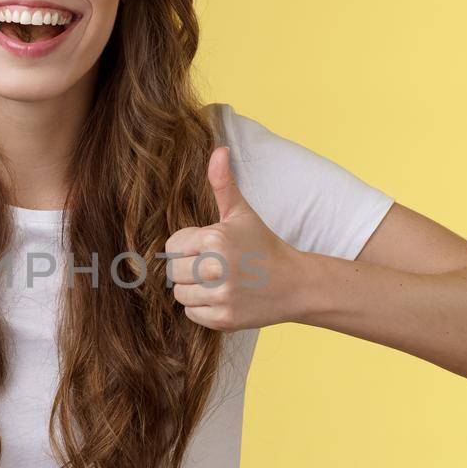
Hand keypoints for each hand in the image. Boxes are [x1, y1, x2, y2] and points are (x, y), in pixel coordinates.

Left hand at [164, 146, 307, 330]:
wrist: (294, 283)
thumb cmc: (262, 245)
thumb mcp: (242, 213)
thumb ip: (223, 184)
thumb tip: (218, 149)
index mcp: (215, 238)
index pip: (172, 246)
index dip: (187, 247)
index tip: (208, 249)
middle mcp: (216, 267)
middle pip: (173, 272)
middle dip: (188, 269)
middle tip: (213, 267)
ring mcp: (220, 295)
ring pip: (180, 294)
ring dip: (193, 290)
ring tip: (217, 282)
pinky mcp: (223, 318)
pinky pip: (191, 314)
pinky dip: (202, 309)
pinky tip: (222, 298)